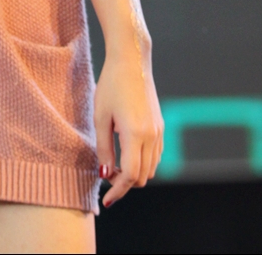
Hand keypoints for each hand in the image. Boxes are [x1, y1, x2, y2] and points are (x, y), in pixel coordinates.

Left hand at [94, 49, 163, 207]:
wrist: (131, 61)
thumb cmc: (111, 85)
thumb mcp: (101, 117)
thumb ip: (103, 148)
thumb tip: (105, 175)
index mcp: (135, 134)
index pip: (130, 175)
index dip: (117, 191)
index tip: (106, 200)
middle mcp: (152, 136)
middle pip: (142, 177)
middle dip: (125, 183)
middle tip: (106, 177)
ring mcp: (159, 131)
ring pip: (151, 168)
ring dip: (134, 174)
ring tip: (114, 166)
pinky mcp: (160, 126)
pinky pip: (155, 155)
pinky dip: (143, 162)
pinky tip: (126, 154)